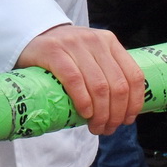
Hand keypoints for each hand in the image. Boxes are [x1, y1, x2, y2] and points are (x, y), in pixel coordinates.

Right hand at [16, 25, 143, 135]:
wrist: (31, 38)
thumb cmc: (65, 56)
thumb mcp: (91, 56)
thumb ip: (107, 73)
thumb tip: (124, 111)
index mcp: (109, 41)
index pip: (133, 75)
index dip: (134, 103)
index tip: (126, 121)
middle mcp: (95, 40)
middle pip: (117, 85)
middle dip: (115, 114)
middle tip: (106, 129)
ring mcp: (74, 44)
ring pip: (99, 86)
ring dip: (100, 115)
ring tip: (95, 127)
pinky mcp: (54, 51)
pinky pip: (75, 80)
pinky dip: (83, 101)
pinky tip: (84, 113)